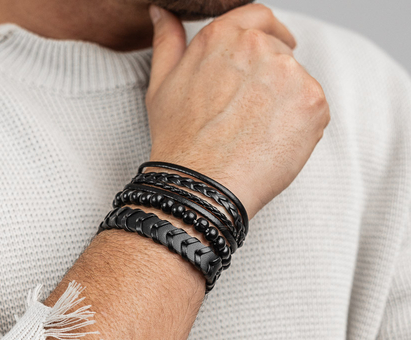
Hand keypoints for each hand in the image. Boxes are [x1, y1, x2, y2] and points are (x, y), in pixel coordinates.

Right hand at [146, 3, 330, 218]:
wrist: (201, 186)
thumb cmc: (177, 144)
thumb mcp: (161, 87)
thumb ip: (168, 42)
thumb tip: (161, 12)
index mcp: (223, 36)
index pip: (259, 19)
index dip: (269, 33)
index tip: (278, 44)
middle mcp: (259, 46)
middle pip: (281, 54)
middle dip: (272, 82)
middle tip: (254, 118)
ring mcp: (289, 73)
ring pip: (298, 84)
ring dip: (287, 105)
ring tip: (259, 138)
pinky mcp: (312, 102)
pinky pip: (314, 111)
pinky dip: (300, 128)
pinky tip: (274, 147)